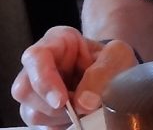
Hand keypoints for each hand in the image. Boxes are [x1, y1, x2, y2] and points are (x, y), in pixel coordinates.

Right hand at [12, 26, 139, 127]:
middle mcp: (39, 64)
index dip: (44, 81)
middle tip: (81, 108)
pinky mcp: (39, 109)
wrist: (116, 72)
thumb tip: (83, 102)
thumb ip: (102, 73)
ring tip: (83, 111)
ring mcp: (36, 88)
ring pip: (30, 111)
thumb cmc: (112, 58)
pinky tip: (76, 119)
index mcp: (56, 41)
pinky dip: (59, 125)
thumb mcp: (116, 57)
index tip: (61, 101)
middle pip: (24, 89)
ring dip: (58, 118)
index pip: (36, 58)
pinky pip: (40, 125)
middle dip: (52, 106)